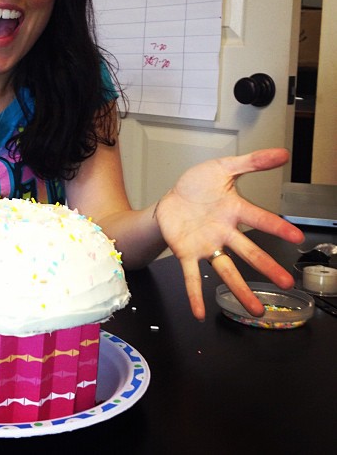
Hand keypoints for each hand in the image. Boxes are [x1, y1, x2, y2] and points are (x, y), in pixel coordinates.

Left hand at [155, 148, 303, 320]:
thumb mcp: (223, 168)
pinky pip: (192, 276)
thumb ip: (251, 162)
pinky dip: (195, 294)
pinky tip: (198, 312)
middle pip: (248, 251)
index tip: (296, 237)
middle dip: (267, 267)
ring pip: (226, 270)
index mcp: (234, 212)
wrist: (170, 199)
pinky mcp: (186, 253)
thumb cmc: (198, 186)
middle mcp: (224, 232)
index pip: (259, 219)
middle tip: (286, 283)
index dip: (277, 226)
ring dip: (240, 290)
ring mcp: (206, 245)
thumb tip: (283, 153)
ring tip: (255, 310)